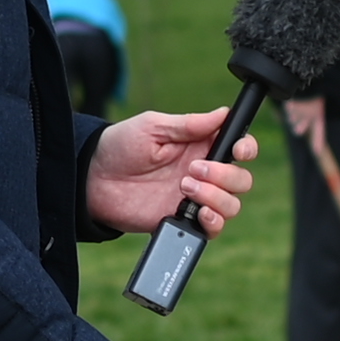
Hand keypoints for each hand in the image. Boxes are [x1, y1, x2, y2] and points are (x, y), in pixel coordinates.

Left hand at [86, 106, 251, 236]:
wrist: (92, 180)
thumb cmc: (120, 147)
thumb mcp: (153, 127)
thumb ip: (189, 124)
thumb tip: (223, 112)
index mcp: (200, 145)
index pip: (239, 148)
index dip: (246, 148)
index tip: (237, 150)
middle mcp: (204, 173)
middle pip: (241, 180)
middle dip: (225, 175)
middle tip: (193, 170)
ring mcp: (195, 199)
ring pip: (232, 204)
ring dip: (216, 197)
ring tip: (184, 188)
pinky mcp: (183, 220)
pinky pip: (214, 228)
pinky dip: (213, 221)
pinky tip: (196, 211)